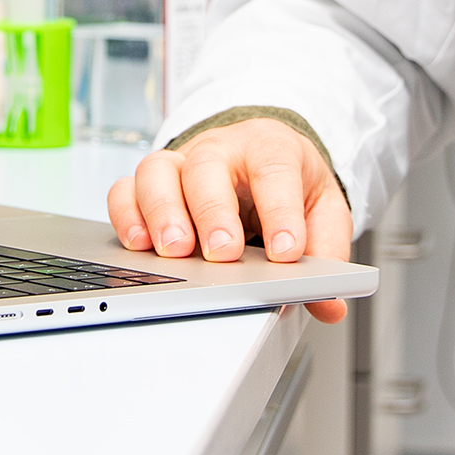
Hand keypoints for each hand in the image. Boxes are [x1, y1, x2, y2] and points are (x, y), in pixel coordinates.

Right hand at [106, 118, 354, 322]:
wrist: (262, 155)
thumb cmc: (289, 181)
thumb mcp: (322, 209)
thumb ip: (326, 253)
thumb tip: (329, 306)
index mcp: (269, 147)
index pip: (275, 169)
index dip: (281, 211)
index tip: (285, 252)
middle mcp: (220, 149)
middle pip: (206, 167)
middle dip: (212, 212)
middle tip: (222, 253)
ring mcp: (180, 163)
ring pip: (157, 172)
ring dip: (162, 213)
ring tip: (174, 253)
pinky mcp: (149, 183)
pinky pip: (124, 190)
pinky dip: (127, 218)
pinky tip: (139, 247)